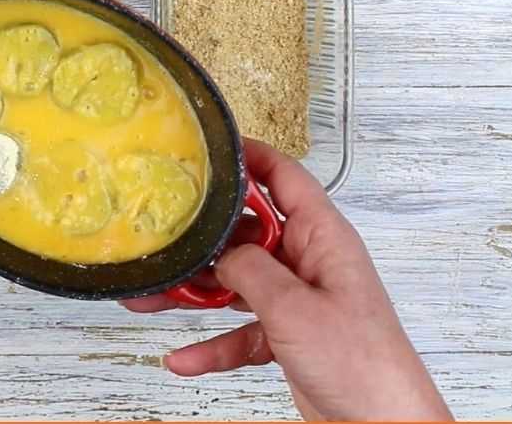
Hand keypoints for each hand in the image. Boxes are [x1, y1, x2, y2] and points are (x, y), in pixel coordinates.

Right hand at [122, 139, 451, 420]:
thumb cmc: (361, 363)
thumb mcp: (294, 308)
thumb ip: (250, 271)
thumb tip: (221, 254)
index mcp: (322, 239)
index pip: (285, 178)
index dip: (249, 157)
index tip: (210, 148)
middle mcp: (309, 263)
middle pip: (246, 235)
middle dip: (201, 240)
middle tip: (161, 233)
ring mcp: (298, 301)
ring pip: (235, 284)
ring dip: (194, 294)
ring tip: (150, 298)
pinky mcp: (288, 337)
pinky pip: (239, 331)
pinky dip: (211, 344)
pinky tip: (182, 357)